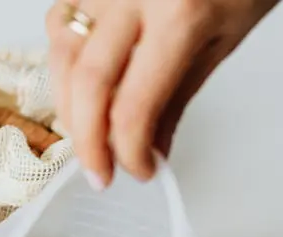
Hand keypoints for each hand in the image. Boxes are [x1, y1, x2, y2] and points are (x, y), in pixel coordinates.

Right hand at [45, 0, 278, 185]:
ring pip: (62, 58)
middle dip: (89, 142)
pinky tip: (81, 85)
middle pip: (88, 85)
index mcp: (178, 13)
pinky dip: (64, 64)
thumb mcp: (222, 39)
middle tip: (101, 175)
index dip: (129, 151)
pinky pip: (59, 26)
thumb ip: (177, 97)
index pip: (135, 105)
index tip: (139, 172)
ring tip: (90, 137)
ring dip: (70, 108)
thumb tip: (150, 150)